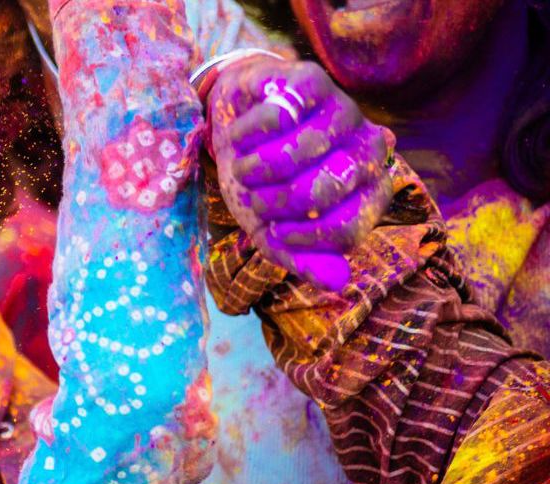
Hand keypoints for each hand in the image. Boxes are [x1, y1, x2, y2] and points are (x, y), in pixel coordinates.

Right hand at [206, 55, 395, 291]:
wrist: (235, 127)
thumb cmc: (261, 184)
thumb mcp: (274, 230)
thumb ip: (304, 257)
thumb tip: (339, 282)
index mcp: (368, 189)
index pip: (347, 229)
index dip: (301, 238)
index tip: (273, 231)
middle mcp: (368, 148)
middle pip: (322, 190)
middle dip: (272, 202)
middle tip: (252, 197)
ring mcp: (343, 110)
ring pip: (297, 152)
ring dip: (253, 169)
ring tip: (241, 168)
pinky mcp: (311, 80)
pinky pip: (276, 118)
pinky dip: (244, 136)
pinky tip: (239, 137)